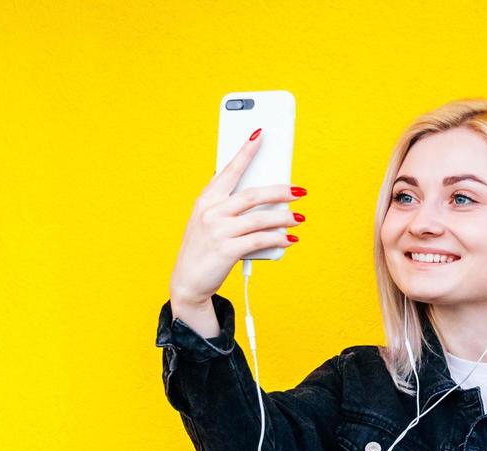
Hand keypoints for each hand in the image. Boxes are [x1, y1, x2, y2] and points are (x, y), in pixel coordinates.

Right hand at [167, 129, 305, 305]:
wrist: (187, 281)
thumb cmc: (202, 248)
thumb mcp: (207, 221)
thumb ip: (227, 206)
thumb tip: (263, 195)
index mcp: (206, 200)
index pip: (229, 170)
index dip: (246, 152)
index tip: (260, 134)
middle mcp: (211, 212)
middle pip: (252, 194)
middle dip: (279, 191)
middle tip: (299, 190)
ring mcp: (218, 231)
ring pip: (260, 218)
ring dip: (284, 218)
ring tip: (298, 218)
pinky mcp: (227, 251)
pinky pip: (260, 240)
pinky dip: (278, 238)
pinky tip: (289, 239)